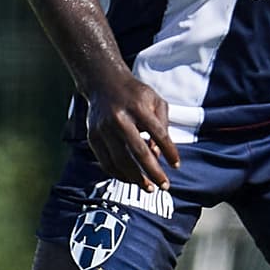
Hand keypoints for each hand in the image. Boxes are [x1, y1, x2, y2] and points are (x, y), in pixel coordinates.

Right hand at [85, 71, 181, 190]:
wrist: (103, 82)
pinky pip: (105, 161)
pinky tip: (130, 179)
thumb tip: (158, 154)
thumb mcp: (155, 100)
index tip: (176, 165)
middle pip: (138, 151)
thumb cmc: (134, 94)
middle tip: (164, 185)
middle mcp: (119, 117)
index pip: (158, 133)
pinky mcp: (93, 136)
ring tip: (148, 187)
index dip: (169, 151)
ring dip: (135, 178)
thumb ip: (162, 125)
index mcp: (138, 106)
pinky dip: (118, 174)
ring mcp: (103, 128)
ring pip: (120, 160)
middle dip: (153, 171)